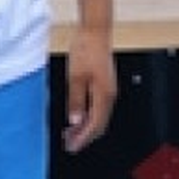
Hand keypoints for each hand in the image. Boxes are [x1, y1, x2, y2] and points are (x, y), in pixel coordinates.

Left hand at [62, 27, 116, 153]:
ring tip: (70, 133)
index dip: (83, 138)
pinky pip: (98, 107)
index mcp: (104, 95)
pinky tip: (77, 117)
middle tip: (69, 143)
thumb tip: (75, 121)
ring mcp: (108, 90)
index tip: (72, 147)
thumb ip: (75, 101)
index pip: (95, 125)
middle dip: (85, 136)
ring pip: (99, 117)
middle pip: (100, 124)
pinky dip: (88, 116)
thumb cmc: (86, 50)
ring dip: (86, 127)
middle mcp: (109, 95)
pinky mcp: (105, 85)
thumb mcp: (75, 77)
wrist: (95, 31)